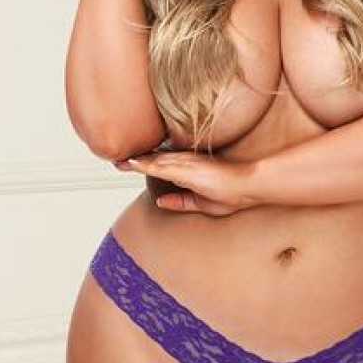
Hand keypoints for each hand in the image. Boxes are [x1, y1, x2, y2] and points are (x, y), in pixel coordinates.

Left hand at [113, 151, 256, 215]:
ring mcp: (185, 163)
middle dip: (133, 161)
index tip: (126, 164)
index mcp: (188, 169)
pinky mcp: (188, 168)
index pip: (161, 164)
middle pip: (153, 160)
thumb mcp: (201, 203)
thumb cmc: (232, 194)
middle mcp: (185, 163)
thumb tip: (159, 201)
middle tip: (113, 159)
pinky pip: (161, 166)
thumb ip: (180, 201)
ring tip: (116, 161)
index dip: (143, 163)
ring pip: (154, 161)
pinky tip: (131, 163)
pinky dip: (145, 164)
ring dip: (134, 161)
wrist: (249, 186)